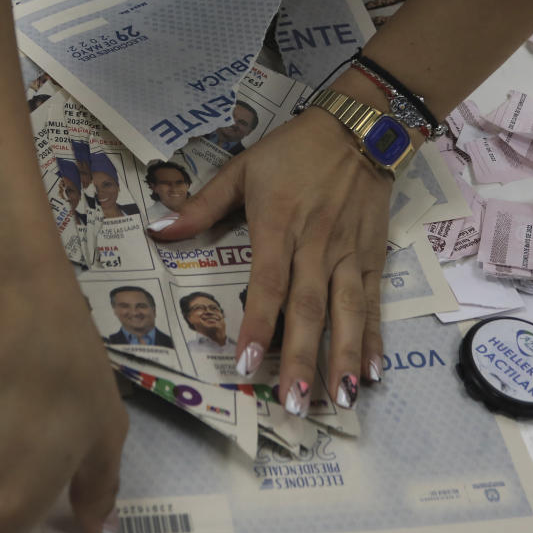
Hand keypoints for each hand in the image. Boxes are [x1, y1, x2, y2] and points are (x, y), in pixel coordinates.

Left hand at [151, 104, 394, 413]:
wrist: (361, 128)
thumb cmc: (293, 150)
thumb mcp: (242, 169)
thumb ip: (201, 206)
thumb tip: (157, 232)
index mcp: (278, 226)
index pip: (268, 283)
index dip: (258, 324)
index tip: (249, 364)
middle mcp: (315, 247)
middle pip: (309, 310)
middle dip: (303, 359)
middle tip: (296, 404)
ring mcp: (348, 255)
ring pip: (347, 313)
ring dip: (343, 358)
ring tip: (341, 400)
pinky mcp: (372, 258)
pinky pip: (373, 303)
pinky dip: (374, 338)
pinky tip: (373, 372)